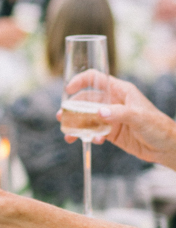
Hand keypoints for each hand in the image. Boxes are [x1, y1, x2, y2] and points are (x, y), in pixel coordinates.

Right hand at [58, 74, 175, 168]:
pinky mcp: (111, 133)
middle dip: (73, 108)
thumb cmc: (158, 126)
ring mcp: (111, 118)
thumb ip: (119, 114)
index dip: (81, 81)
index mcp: (121, 91)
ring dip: (77, 125)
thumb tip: (98, 113)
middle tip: (62, 117)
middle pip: (87, 101)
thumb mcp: (139, 117)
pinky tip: (90, 142)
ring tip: (69, 135)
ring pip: (88, 118)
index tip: (68, 90)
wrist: (166, 147)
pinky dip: (88, 137)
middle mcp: (113, 102)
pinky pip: (94, 132)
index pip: (97, 79)